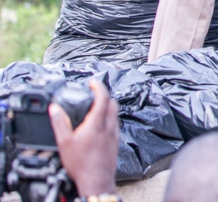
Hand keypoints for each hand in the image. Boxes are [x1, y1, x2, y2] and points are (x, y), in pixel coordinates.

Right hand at [49, 79, 119, 196]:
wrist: (96, 180)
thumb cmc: (81, 163)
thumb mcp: (64, 142)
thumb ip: (60, 123)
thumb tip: (54, 108)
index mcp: (97, 124)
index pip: (103, 98)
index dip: (99, 87)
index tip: (92, 82)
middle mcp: (109, 127)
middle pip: (112, 103)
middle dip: (104, 95)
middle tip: (94, 93)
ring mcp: (114, 134)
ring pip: (115, 114)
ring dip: (107, 106)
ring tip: (96, 107)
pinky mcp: (116, 142)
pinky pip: (115, 124)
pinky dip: (109, 117)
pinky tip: (100, 124)